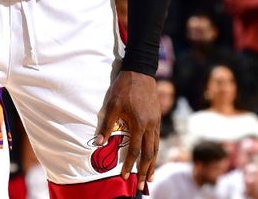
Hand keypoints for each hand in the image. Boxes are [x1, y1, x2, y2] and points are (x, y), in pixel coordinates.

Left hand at [95, 71, 159, 190]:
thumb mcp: (112, 104)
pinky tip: (153, 155)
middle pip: (149, 154)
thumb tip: (100, 143)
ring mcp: (156, 122)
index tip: (125, 177)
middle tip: (144, 185)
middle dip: (145, 171)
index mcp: (139, 124)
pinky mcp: (157, 117)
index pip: (134, 151)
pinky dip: (155, 150)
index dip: (129, 166)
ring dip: (153, 163)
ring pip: (156, 148)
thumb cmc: (124, 87)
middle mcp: (150, 126)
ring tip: (151, 176)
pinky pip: (157, 139)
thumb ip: (107, 125)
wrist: (140, 71)